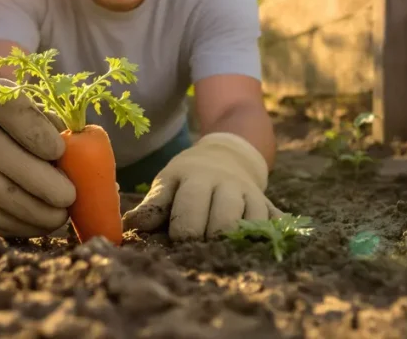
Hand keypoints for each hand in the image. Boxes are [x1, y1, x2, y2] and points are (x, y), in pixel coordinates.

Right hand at [0, 78, 76, 236]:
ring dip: (28, 208)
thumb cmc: (32, 127)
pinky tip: (40, 225)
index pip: (4, 106)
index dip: (31, 129)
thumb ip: (61, 130)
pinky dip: (14, 225)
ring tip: (60, 217)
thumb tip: (86, 161)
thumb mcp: (45, 116)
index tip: (58, 150)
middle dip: (35, 179)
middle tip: (69, 196)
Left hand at [121, 132, 283, 240]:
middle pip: (224, 220)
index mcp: (196, 178)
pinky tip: (260, 247)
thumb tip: (132, 226)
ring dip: (239, 240)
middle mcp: (227, 184)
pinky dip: (270, 234)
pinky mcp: (267, 204)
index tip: (179, 244)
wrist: (228, 154)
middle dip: (212, 240)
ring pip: (253, 221)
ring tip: (225, 252)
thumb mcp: (169, 181)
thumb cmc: (189, 176)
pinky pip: (274, 222)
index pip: (191, 208)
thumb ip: (153, 204)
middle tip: (202, 251)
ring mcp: (250, 194)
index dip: (184, 231)